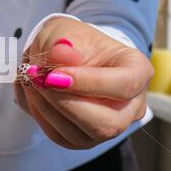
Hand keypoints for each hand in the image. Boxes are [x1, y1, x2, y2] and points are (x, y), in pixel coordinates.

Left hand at [14, 17, 152, 148]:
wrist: (61, 57)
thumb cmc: (71, 42)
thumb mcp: (64, 31)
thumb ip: (62, 43)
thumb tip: (61, 55)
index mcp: (138, 71)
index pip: (124, 85)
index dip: (88, 82)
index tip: (54, 74)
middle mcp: (131, 106)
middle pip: (106, 123)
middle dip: (64, 103)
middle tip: (37, 80)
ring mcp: (110, 126)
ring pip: (81, 134)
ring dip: (47, 108)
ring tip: (33, 82)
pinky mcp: (85, 138)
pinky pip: (62, 137)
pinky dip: (42, 116)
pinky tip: (35, 95)